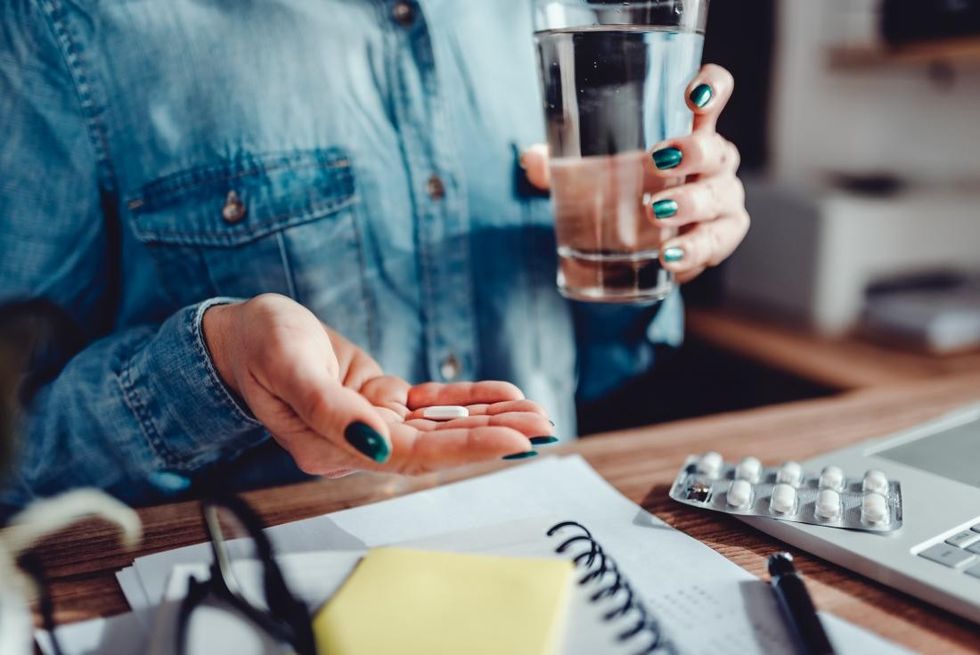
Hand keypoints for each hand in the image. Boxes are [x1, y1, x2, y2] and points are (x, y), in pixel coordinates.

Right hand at [203, 294, 550, 474]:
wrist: (243, 332)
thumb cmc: (257, 345)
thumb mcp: (287, 367)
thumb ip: (329, 410)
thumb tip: (377, 444)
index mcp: (331, 447)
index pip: (409, 455)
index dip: (463, 447)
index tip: (513, 440)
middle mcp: (357, 442)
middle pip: (434, 445)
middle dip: (491, 435)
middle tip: (543, 428)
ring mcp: (371, 422)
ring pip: (439, 425)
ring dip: (489, 418)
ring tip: (538, 414)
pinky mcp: (380, 401)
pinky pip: (431, 404)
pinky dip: (468, 400)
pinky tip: (504, 396)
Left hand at [522, 64, 748, 282]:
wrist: (635, 253)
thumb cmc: (619, 198)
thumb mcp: (588, 178)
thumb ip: (560, 167)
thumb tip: (531, 159)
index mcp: (689, 132)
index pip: (714, 94)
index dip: (713, 86)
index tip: (693, 93)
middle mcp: (714, 163)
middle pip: (717, 149)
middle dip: (694, 152)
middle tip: (659, 160)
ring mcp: (723, 200)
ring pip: (722, 197)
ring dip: (691, 204)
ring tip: (655, 212)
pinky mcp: (721, 238)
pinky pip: (716, 242)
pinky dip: (693, 250)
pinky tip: (667, 256)